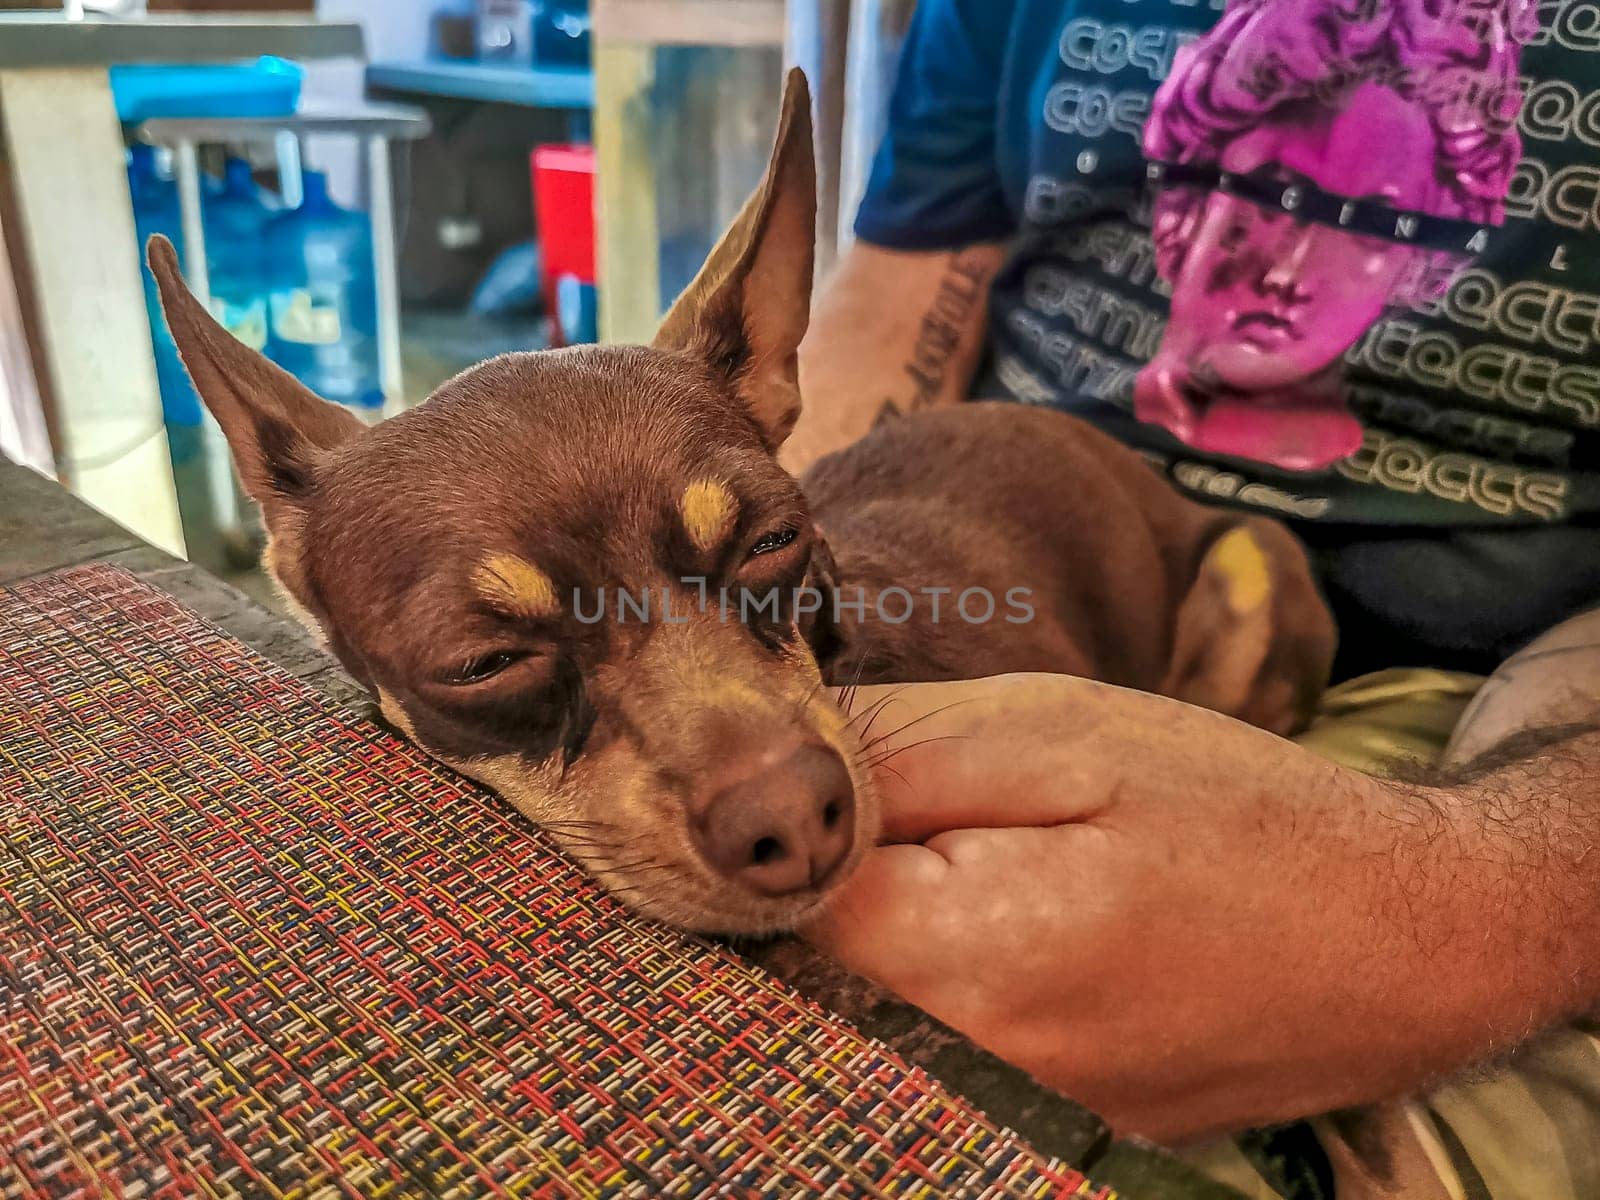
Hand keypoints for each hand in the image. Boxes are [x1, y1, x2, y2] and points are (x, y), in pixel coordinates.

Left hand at [804, 674, 1544, 1141]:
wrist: (1403, 945)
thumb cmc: (1237, 820)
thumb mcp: (1059, 733)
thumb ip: (895, 752)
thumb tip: (773, 767)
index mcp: (957, 966)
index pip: (772, 892)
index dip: (787, 815)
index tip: (832, 765)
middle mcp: (963, 1070)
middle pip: (806, 959)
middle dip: (828, 869)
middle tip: (918, 804)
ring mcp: (1003, 1110)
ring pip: (864, 999)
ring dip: (881, 922)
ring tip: (986, 858)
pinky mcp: (1038, 1119)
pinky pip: (932, 1038)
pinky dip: (937, 973)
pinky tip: (1014, 920)